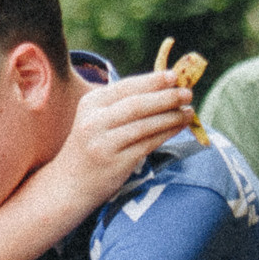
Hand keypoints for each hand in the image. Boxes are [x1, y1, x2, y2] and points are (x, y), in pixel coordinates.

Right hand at [24, 70, 193, 216]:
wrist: (69, 183)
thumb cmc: (90, 146)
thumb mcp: (97, 118)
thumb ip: (122, 103)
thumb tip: (165, 86)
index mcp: (91, 103)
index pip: (127, 87)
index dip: (153, 81)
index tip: (174, 76)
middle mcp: (95, 121)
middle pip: (137, 105)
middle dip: (166, 97)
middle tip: (187, 92)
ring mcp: (104, 143)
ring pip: (145, 125)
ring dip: (171, 117)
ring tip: (189, 111)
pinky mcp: (116, 163)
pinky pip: (147, 144)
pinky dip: (166, 133)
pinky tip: (178, 127)